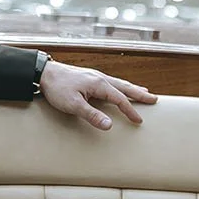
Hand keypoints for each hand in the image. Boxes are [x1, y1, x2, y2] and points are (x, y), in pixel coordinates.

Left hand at [38, 58, 157, 129]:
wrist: (44, 72)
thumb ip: (92, 115)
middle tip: (154, 99)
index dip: (130, 111)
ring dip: (132, 88)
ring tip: (143, 91)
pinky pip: (111, 81)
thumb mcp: (73, 105)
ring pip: (118, 82)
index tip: (139, 120)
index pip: (120, 99)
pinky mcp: (88, 76)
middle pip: (124, 87)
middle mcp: (100, 78)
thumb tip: (110, 126)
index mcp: (99, 84)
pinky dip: (120, 85)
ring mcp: (94, 75)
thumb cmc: (57, 88)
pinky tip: (118, 87)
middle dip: (139, 94)